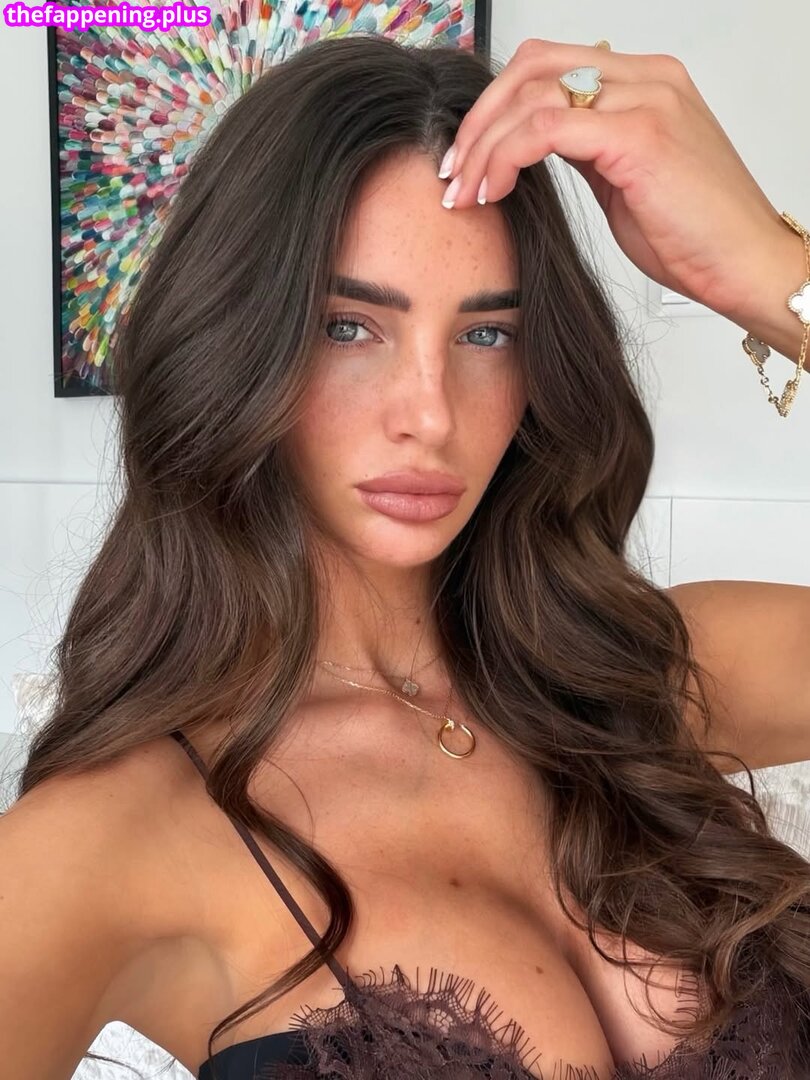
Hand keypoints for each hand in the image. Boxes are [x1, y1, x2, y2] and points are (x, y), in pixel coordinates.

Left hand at [441, 39, 791, 321]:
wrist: (744, 267)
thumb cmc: (694, 236)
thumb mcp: (623, 181)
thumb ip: (584, 149)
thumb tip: (534, 145)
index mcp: (644, 81)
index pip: (547, 66)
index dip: (495, 108)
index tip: (465, 158)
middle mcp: (645, 77)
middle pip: (531, 66)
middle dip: (478, 120)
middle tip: (451, 172)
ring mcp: (645, 99)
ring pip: (531, 94)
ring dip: (483, 145)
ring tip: (464, 192)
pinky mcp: (638, 134)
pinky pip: (545, 128)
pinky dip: (505, 157)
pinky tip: (492, 191)